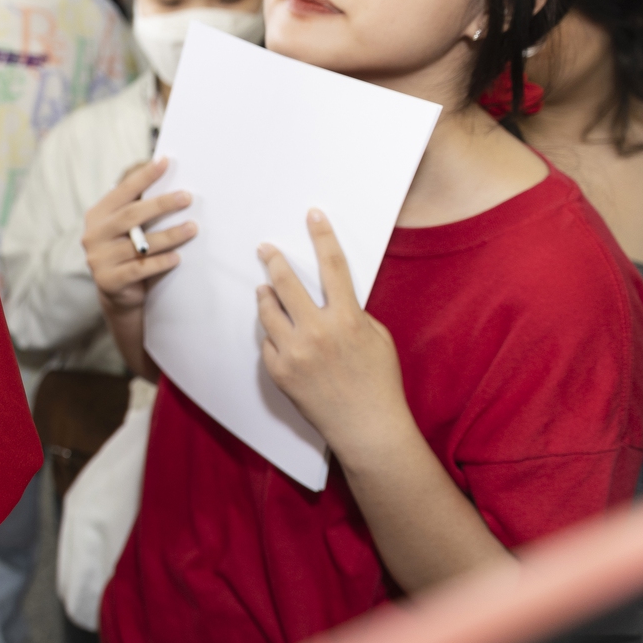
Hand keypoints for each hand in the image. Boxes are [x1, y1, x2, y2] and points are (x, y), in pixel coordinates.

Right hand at [82, 157, 194, 314]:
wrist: (117, 293)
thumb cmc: (129, 252)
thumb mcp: (128, 229)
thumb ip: (138, 211)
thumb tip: (172, 184)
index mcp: (98, 215)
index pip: (122, 191)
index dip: (144, 176)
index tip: (165, 162)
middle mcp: (93, 235)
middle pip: (130, 215)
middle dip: (161, 204)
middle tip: (186, 197)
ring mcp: (98, 259)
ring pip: (139, 245)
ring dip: (169, 235)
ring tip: (192, 228)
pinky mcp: (109, 281)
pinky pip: (139, 269)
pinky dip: (161, 262)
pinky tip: (177, 257)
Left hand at [255, 209, 410, 462]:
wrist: (366, 427)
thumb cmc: (378, 381)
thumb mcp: (377, 338)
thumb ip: (352, 313)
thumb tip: (328, 297)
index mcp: (347, 319)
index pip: (333, 266)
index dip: (322, 236)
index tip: (312, 215)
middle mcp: (317, 332)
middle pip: (286, 282)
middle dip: (274, 260)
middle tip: (265, 248)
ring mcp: (294, 352)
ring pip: (267, 310)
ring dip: (265, 294)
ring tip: (265, 288)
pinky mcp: (278, 371)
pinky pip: (267, 342)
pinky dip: (271, 334)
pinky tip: (278, 332)